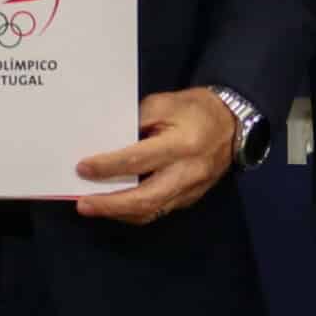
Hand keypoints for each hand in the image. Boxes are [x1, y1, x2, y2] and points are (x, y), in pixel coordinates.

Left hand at [71, 88, 234, 223]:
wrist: (231, 125)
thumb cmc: (194, 109)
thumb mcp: (164, 103)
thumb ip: (136, 122)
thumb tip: (107, 143)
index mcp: (182, 144)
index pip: (139, 160)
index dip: (108, 166)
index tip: (83, 168)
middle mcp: (187, 173)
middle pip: (145, 199)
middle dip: (110, 205)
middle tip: (83, 203)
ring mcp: (190, 190)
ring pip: (151, 211)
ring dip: (119, 213)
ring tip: (93, 207)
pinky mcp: (190, 199)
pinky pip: (158, 211)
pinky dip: (134, 211)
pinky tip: (116, 206)